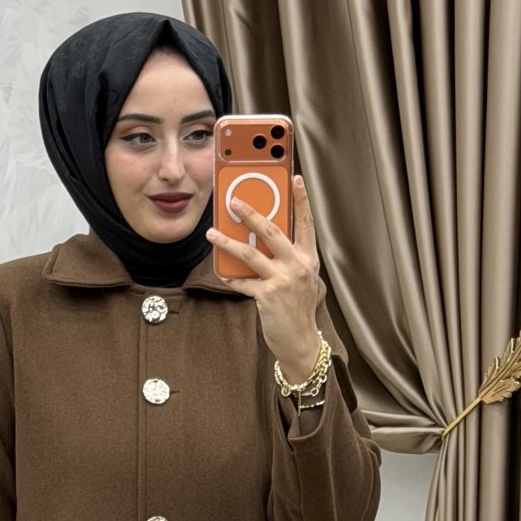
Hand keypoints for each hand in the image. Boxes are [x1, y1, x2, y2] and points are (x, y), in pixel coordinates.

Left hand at [207, 174, 321, 378]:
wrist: (300, 342)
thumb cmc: (297, 310)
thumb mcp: (300, 280)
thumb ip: (286, 259)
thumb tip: (260, 241)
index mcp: (308, 259)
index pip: (306, 223)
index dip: (301, 200)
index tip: (294, 178)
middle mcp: (298, 266)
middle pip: (272, 231)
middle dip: (250, 213)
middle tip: (233, 201)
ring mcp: (283, 280)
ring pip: (250, 253)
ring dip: (228, 242)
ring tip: (212, 233)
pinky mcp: (267, 296)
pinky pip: (243, 282)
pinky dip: (231, 278)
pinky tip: (221, 273)